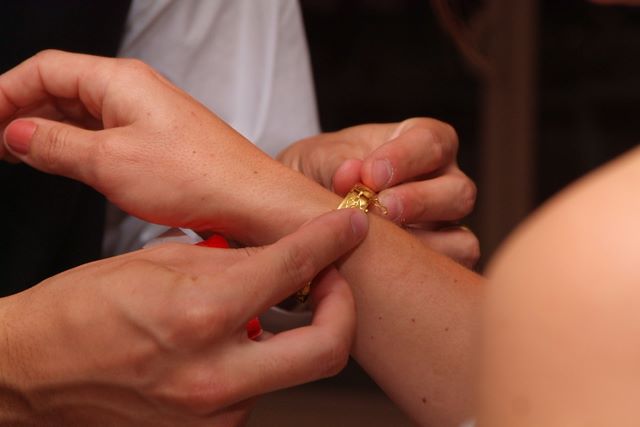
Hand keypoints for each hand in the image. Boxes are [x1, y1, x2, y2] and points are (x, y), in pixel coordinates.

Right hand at [0, 50, 303, 242]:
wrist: (251, 202)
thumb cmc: (197, 177)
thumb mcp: (110, 162)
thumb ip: (55, 145)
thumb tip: (16, 134)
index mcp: (121, 81)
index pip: (45, 69)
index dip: (6, 91)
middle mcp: (135, 91)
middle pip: (62, 87)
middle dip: (22, 110)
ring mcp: (149, 116)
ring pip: (83, 113)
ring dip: (47, 130)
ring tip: (17, 153)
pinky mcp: (159, 140)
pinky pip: (105, 133)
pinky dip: (77, 145)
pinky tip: (62, 162)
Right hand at [0, 209, 367, 425]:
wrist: (37, 368)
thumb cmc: (83, 308)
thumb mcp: (161, 261)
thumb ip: (232, 262)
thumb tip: (279, 256)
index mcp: (200, 314)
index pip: (294, 268)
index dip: (332, 240)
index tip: (348, 227)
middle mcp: (214, 373)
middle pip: (328, 348)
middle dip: (343, 307)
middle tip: (329, 280)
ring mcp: (214, 413)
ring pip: (291, 369)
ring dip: (290, 333)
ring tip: (255, 307)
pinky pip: (257, 388)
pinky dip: (255, 358)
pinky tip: (224, 339)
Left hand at [278, 118, 478, 267]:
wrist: (303, 213)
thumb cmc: (319, 175)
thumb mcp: (319, 159)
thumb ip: (336, 164)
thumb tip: (350, 175)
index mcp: (421, 142)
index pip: (431, 142)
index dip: (405, 158)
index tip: (370, 174)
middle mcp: (443, 182)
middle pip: (459, 192)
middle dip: (417, 202)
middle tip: (378, 209)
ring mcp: (444, 227)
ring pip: (461, 239)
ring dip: (422, 244)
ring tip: (377, 244)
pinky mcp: (438, 265)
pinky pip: (449, 274)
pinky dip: (421, 274)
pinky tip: (382, 270)